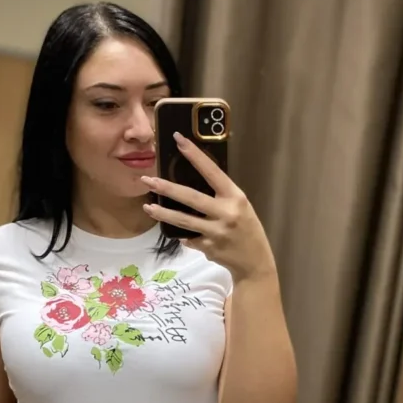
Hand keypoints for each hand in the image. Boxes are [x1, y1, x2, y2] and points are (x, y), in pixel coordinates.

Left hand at [141, 133, 275, 282]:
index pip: (212, 171)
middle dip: (167, 188)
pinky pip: (188, 238)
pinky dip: (182, 234)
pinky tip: (176, 232)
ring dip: (163, 214)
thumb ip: (221, 195)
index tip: (179, 139)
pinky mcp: (208, 248)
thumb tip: (192, 182)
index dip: (195, 155)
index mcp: (235, 197)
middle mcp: (226, 213)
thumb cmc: (247, 229)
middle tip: (148, 179)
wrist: (255, 262)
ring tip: (147, 207)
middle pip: (191, 197)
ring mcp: (216, 232)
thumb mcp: (241, 206)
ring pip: (183, 221)